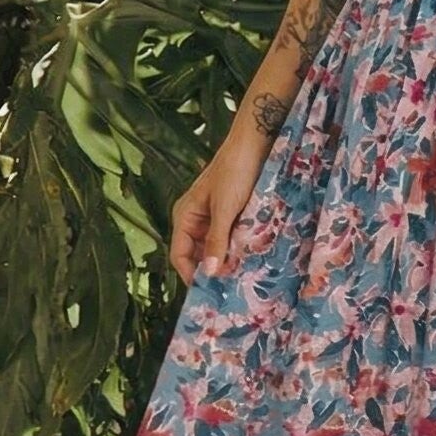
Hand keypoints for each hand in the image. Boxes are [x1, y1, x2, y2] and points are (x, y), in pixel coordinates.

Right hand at [169, 133, 270, 286]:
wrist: (255, 144)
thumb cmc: (235, 171)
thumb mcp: (224, 208)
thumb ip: (215, 240)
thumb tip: (208, 272)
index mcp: (185, 216)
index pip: (179, 255)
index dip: (191, 274)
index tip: (207, 292)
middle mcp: (196, 219)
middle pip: (197, 254)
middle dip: (210, 270)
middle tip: (227, 289)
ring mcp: (215, 217)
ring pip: (215, 248)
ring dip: (226, 261)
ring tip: (240, 278)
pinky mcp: (232, 215)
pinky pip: (230, 239)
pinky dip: (237, 249)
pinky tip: (249, 260)